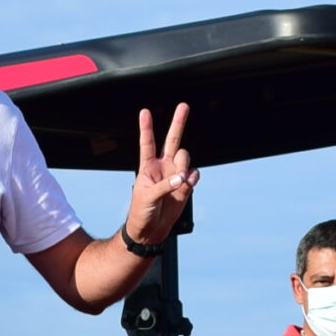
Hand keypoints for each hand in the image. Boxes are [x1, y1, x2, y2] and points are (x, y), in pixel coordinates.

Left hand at [125, 103, 199, 246]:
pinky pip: (194, 174)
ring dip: (184, 166)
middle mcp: (163, 166)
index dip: (147, 127)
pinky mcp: (185, 185)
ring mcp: (175, 174)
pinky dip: (192, 179)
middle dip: (178, 122)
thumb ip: (165, 185)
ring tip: (179, 180)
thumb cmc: (141, 211)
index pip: (147, 142)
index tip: (145, 111)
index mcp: (147, 166)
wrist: (150, 230)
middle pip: (172, 139)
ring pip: (185, 157)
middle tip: (184, 105)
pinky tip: (187, 185)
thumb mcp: (147, 197)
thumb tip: (183, 178)